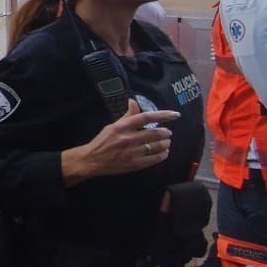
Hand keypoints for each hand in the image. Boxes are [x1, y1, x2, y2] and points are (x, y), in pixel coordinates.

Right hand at [61, 99, 179, 186]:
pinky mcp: (134, 164)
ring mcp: (132, 152)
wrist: (92, 160)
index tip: (175, 115)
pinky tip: (164, 153)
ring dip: (165, 144)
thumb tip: (133, 102)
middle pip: (154, 133)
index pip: (146, 117)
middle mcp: (128, 138)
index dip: (162, 115)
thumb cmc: (102, 141)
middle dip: (165, 133)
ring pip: (156, 146)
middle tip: (168, 133)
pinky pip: (153, 159)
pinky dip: (161, 155)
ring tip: (167, 142)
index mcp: (122, 127)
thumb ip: (127, 116)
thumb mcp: (113, 126)